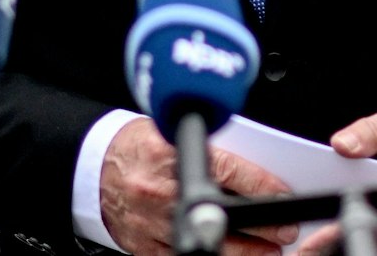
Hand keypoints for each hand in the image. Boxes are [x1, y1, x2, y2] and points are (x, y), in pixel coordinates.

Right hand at [98, 117, 294, 253]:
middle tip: (285, 230)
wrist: (90, 166)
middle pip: (225, 213)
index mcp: (168, 153)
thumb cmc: (136, 145)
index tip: (284, 196)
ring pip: (208, 243)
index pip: (230, 171)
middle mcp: (160, 190)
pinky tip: (228, 254)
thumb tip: (253, 169)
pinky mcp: (142, 244)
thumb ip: (206, 149)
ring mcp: (150, 221)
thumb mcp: (171, 132)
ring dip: (245, 250)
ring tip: (268, 250)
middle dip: (262, 226)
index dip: (263, 187)